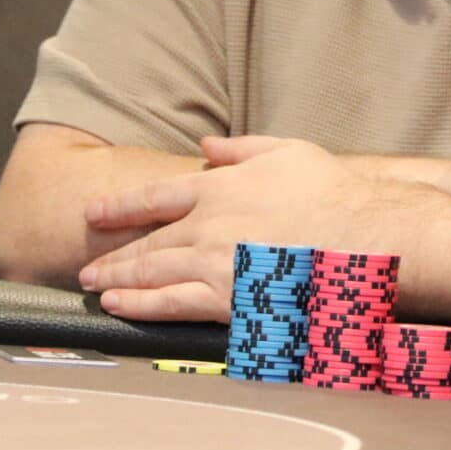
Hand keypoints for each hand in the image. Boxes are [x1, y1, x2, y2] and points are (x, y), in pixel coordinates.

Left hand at [79, 135, 382, 321]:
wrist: (362, 238)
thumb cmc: (333, 194)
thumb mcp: (287, 152)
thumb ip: (240, 148)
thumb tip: (206, 144)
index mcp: (220, 188)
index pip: (156, 196)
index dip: (122, 206)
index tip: (96, 213)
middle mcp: (207, 225)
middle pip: (148, 240)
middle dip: (113, 250)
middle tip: (88, 261)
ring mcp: (213, 264)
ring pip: (151, 272)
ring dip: (118, 278)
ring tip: (94, 284)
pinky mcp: (226, 300)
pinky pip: (171, 304)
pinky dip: (139, 304)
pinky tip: (119, 306)